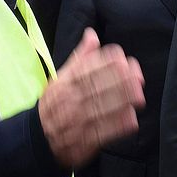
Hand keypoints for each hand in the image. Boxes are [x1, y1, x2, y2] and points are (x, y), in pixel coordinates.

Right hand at [38, 27, 144, 167]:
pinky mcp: (82, 142)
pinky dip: (116, 126)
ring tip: (139, 96)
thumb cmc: (56, 101)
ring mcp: (75, 122)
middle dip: (119, 82)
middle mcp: (70, 100)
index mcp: (66, 82)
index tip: (125, 61)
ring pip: (100, 109)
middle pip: (96, 88)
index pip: (87, 69)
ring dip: (121, 102)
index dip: (108, 63)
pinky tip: (131, 118)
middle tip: (138, 79)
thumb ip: (82, 56)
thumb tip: (92, 33)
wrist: (38, 138)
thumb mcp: (62, 76)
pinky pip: (100, 133)